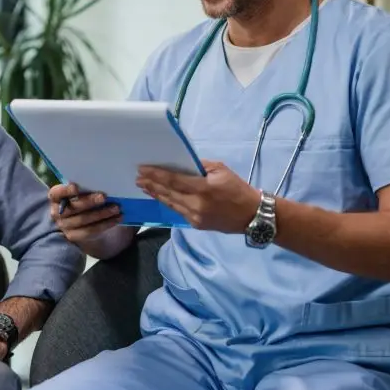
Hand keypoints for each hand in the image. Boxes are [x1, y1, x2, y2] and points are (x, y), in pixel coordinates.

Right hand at [48, 183, 121, 243]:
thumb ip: (85, 188)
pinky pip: (91, 231)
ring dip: (102, 214)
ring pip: (84, 220)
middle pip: (73, 208)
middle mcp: (56, 213)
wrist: (82, 220)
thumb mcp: (80, 192)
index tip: (76, 187)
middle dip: (89, 202)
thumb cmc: (82, 199)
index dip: (65, 191)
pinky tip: (117, 218)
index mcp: (55, 197)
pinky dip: (106, 224)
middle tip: (104, 197)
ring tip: (116, 208)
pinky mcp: (74, 236)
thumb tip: (101, 182)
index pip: (56, 193)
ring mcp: (64, 226)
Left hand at [136, 160, 261, 232]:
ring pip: (170, 204)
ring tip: (143, 187)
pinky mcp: (196, 225)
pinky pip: (178, 211)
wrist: (252, 215)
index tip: (142, 169)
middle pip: (168, 193)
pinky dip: (168, 202)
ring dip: (156, 194)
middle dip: (151, 185)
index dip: (156, 175)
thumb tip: (183, 164)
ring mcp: (195, 217)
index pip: (174, 180)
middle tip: (137, 178)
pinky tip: (160, 197)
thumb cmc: (238, 188)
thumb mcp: (221, 170)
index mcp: (203, 188)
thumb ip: (200, 166)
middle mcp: (196, 204)